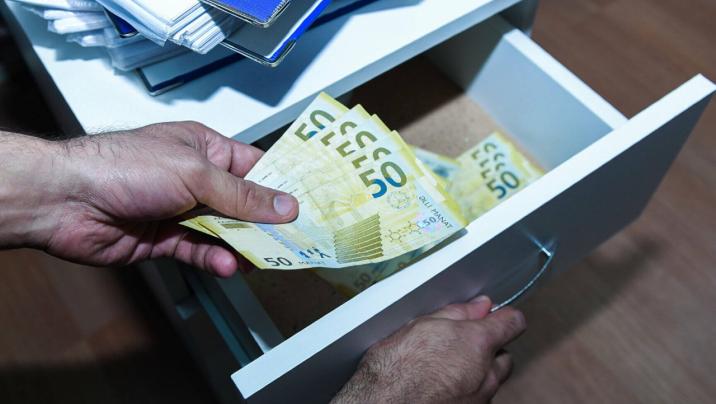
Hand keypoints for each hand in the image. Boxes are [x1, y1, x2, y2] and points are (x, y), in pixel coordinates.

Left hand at [0, 122, 297, 276]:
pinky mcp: (165, 239)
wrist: (67, 200)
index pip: (253, 168)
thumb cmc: (124, 167)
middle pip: (242, 204)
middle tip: (292, 240)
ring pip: (224, 232)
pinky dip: (215, 259)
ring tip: (260, 258)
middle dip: (265, 223)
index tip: (304, 206)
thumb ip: (242, 195)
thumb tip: (285, 205)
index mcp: (205, 149)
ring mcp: (180, 210)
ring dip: (241, 245)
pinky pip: (200, 251)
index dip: (279, 187)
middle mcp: (195, 179)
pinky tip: (226, 265)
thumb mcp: (195, 174)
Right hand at [333, 296, 525, 402]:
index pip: (513, 323)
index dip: (504, 317)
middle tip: (461, 345)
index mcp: (477, 343)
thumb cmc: (394, 368)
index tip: (495, 316)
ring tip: (445, 369)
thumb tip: (479, 306)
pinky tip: (440, 388)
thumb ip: (457, 314)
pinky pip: (477, 399)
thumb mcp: (420, 326)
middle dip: (489, 350)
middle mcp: (486, 374)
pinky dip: (466, 393)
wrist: (383, 403)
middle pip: (504, 357)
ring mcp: (480, 399)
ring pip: (491, 381)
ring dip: (478, 373)